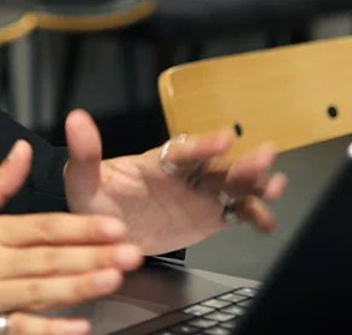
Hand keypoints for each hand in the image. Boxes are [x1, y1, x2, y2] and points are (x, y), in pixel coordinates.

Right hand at [0, 139, 142, 334]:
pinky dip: (49, 330)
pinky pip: (18, 332)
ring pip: (38, 295)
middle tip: (129, 253)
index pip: (40, 228)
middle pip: (46, 261)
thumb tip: (22, 149)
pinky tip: (78, 326)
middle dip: (91, 256)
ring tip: (112, 279)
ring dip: (78, 288)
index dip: (79, 228)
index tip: (113, 226)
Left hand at [62, 109, 286, 254]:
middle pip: (217, 166)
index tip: (222, 139)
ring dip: (254, 184)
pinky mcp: (208, 217)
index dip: (202, 145)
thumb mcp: (81, 178)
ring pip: (232, 186)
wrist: (102, 233)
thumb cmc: (92, 198)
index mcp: (157, 162)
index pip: (183, 151)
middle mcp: (184, 175)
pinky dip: (253, 216)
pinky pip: (235, 214)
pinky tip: (266, 221)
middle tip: (264, 157)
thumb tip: (76, 119)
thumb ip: (85, 153)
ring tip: (275, 186)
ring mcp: (198, 195)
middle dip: (240, 161)